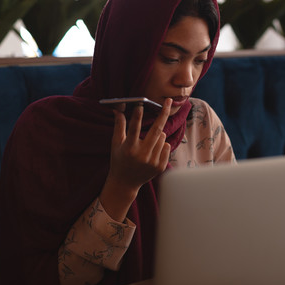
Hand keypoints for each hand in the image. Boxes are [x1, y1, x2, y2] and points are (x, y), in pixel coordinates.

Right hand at [100, 98, 171, 220]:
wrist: (125, 183)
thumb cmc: (119, 160)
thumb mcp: (116, 143)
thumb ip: (119, 126)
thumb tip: (118, 109)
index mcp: (129, 149)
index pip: (134, 129)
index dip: (137, 116)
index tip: (140, 105)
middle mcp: (142, 156)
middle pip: (156, 130)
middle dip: (163, 114)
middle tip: (169, 102)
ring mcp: (153, 162)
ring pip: (162, 137)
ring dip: (158, 134)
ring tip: (148, 142)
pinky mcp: (160, 166)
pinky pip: (167, 146)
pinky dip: (162, 144)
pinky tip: (152, 150)